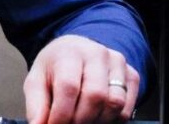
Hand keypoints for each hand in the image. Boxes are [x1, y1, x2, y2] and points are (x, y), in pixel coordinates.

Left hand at [24, 34, 139, 123]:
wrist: (76, 51)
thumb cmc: (56, 68)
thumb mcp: (37, 80)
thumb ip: (36, 105)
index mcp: (69, 53)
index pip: (69, 86)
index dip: (62, 113)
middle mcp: (97, 54)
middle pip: (95, 96)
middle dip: (80, 120)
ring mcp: (118, 64)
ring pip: (115, 104)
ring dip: (97, 121)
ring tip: (81, 121)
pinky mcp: (132, 75)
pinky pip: (127, 108)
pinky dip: (112, 119)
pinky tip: (97, 116)